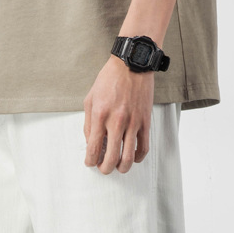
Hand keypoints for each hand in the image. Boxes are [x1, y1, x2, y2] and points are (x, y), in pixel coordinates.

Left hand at [83, 55, 154, 174]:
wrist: (132, 64)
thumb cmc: (109, 80)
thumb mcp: (90, 99)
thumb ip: (88, 124)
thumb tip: (91, 144)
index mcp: (100, 116)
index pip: (93, 149)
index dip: (90, 161)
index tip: (90, 163)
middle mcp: (116, 121)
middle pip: (111, 158)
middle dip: (105, 169)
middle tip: (103, 168)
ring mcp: (133, 123)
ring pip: (128, 157)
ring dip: (122, 168)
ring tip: (118, 167)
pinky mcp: (145, 121)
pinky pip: (143, 147)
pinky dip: (138, 158)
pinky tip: (133, 158)